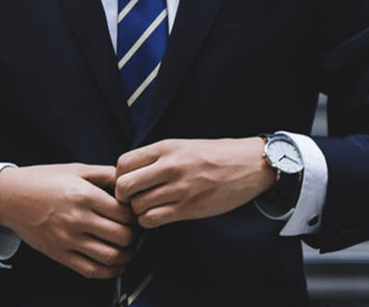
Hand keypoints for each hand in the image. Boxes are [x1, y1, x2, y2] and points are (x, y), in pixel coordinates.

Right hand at [0, 163, 135, 278]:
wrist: (10, 197)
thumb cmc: (44, 180)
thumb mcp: (76, 169)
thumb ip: (105, 174)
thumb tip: (129, 182)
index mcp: (84, 195)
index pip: (124, 213)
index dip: (135, 215)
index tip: (134, 214)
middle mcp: (77, 219)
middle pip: (122, 236)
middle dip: (133, 236)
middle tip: (133, 231)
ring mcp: (68, 239)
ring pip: (110, 256)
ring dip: (126, 255)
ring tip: (127, 249)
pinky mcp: (59, 254)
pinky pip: (91, 270)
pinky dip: (110, 272)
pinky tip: (116, 265)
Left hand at [115, 138, 275, 228]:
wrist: (249, 165)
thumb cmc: (214, 156)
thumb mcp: (182, 146)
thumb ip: (156, 158)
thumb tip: (128, 173)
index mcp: (166, 148)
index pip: (122, 163)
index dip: (119, 177)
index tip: (129, 183)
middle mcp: (170, 166)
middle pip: (124, 186)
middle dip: (124, 197)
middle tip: (133, 199)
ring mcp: (180, 188)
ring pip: (137, 206)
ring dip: (138, 211)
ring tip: (149, 207)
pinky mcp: (189, 208)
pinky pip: (153, 219)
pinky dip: (149, 221)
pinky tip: (158, 216)